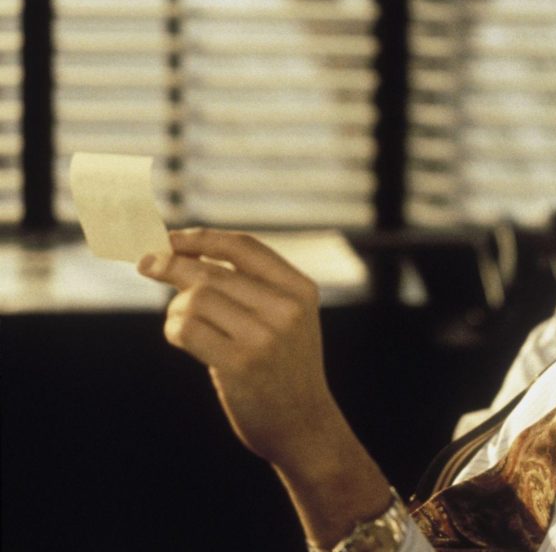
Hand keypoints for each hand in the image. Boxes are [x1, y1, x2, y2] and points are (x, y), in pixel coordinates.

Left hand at [139, 228, 395, 545]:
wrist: (304, 425)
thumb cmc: (284, 368)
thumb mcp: (285, 319)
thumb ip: (249, 287)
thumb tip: (180, 252)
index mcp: (300, 290)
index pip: (244, 247)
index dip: (201, 238)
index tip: (169, 237)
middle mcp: (287, 309)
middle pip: (211, 272)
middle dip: (170, 263)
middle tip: (144, 262)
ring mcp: (265, 337)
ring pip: (195, 299)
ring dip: (176, 309)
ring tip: (182, 324)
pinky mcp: (240, 364)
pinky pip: (187, 329)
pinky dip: (174, 329)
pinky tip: (181, 339)